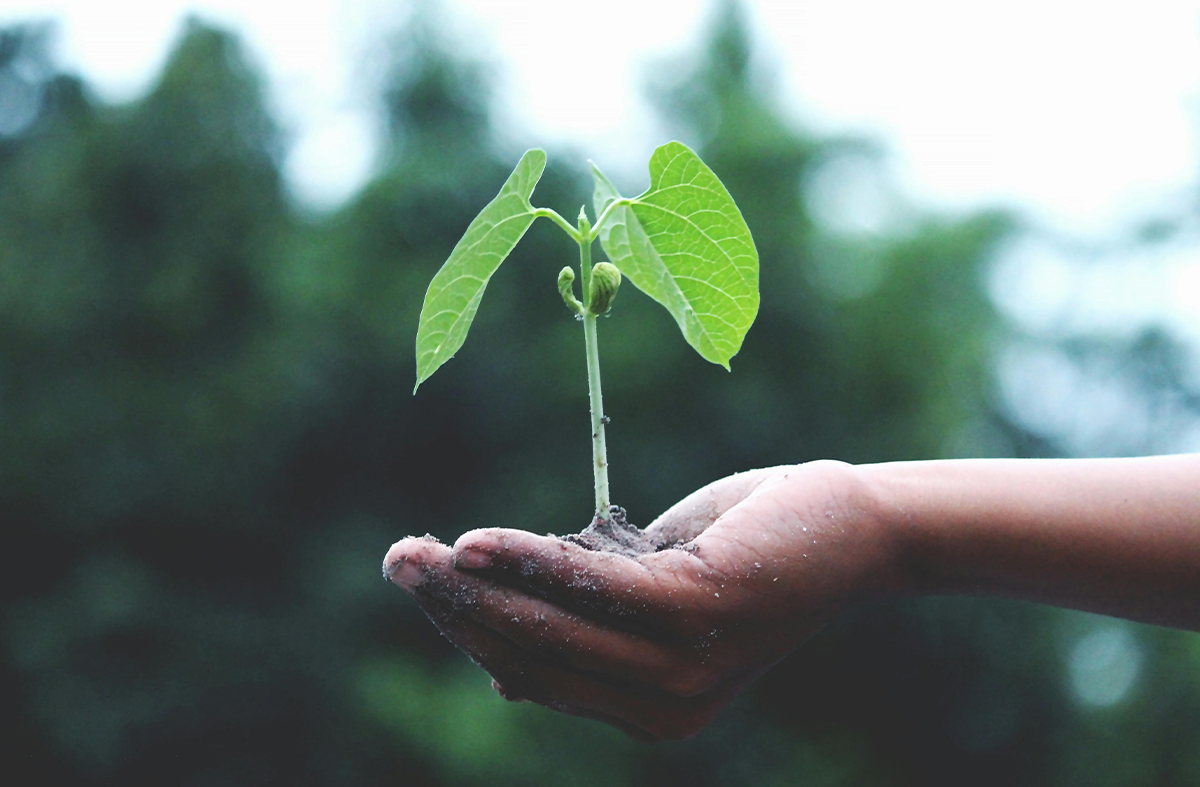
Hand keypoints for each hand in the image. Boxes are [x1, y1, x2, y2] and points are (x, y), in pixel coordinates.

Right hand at [383, 460, 898, 740]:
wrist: (851, 528)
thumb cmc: (746, 551)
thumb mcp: (653, 593)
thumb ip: (588, 626)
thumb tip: (500, 669)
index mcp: (650, 710)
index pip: (536, 674)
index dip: (471, 631)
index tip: (424, 584)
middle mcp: (665, 707)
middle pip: (532, 657)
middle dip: (456, 610)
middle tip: (397, 561)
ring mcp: (684, 668)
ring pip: (552, 628)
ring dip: (475, 588)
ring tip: (418, 554)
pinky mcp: (698, 613)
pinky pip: (592, 588)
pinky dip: (530, 562)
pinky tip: (477, 543)